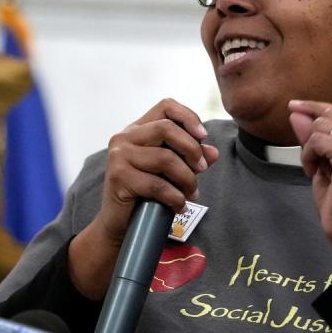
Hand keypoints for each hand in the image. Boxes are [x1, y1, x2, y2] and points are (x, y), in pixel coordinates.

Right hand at [69, 98, 219, 298]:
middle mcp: (124, 137)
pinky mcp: (118, 177)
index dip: (188, 117)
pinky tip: (179, 206)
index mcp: (137, 130)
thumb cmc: (147, 195)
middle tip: (202, 170)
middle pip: (167, 129)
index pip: (166, 106)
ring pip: (165, 158)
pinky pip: (158, 184)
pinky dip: (175, 197)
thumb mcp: (172, 173)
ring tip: (191, 193)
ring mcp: (118, 156)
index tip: (203, 136)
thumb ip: (190, 159)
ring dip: (186, 179)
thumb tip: (213, 153)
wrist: (120, 225)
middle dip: (192, 150)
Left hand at [288, 99, 331, 270]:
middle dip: (310, 123)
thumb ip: (314, 139)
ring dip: (309, 146)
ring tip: (313, 168)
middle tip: (300, 141)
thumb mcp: (324, 164)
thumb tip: (297, 113)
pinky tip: (312, 172)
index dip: (318, 107)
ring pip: (322, 126)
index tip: (296, 105)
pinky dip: (308, 155)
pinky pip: (317, 141)